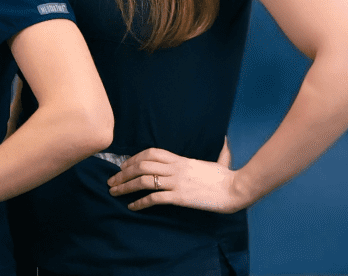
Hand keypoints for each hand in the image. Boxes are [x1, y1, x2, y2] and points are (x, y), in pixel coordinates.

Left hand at [108, 141, 246, 212]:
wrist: (236, 189)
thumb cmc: (229, 177)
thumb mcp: (221, 160)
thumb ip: (220, 152)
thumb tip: (226, 141)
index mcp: (181, 159)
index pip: (151, 153)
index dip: (134, 158)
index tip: (123, 165)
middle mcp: (175, 168)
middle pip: (142, 166)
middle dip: (122, 173)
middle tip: (111, 180)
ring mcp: (177, 182)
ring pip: (143, 180)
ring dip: (125, 186)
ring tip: (114, 192)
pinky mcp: (180, 197)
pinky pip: (154, 198)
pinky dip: (140, 202)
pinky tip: (132, 206)